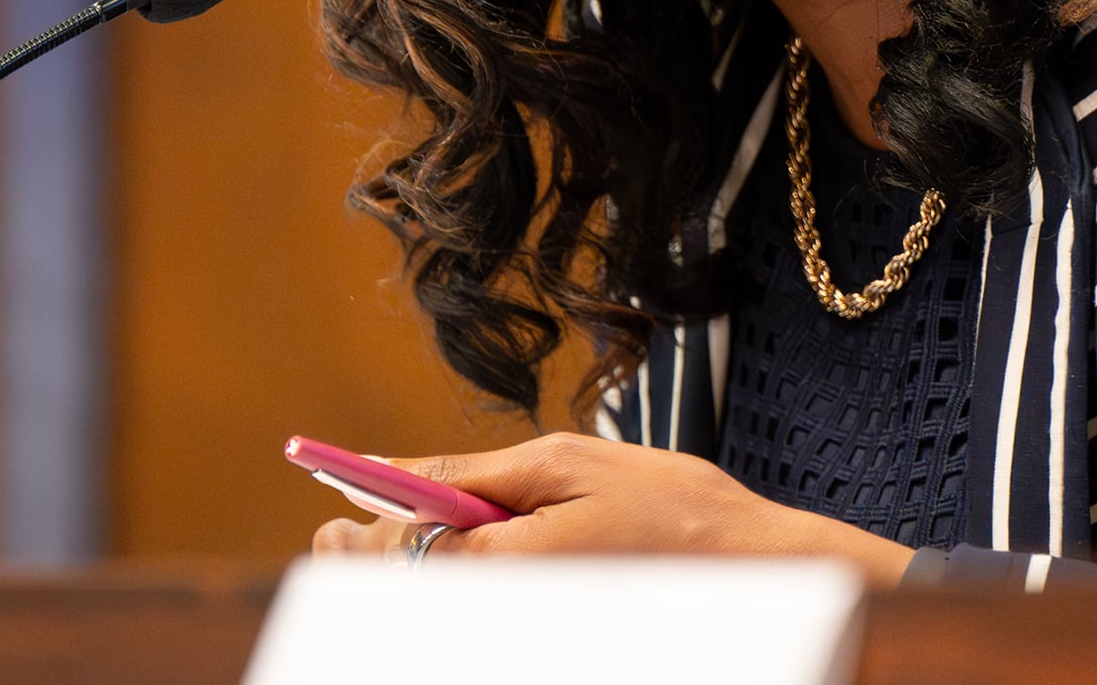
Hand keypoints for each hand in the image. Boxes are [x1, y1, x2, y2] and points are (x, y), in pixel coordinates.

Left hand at [311, 433, 914, 587]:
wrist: (761, 575)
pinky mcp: (552, 634)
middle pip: (402, 590)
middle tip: (353, 533)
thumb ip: (475, 470)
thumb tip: (399, 471)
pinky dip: (462, 588)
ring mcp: (527, 628)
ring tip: (420, 544)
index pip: (392, 550)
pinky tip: (476, 566)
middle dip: (372, 557)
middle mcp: (504, 612)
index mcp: (498, 565)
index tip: (335, 512)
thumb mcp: (569, 463)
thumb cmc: (676, 511)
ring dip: (418, 573)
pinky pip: (482, 615)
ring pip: (437, 606)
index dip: (356, 525)